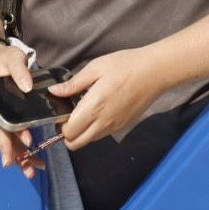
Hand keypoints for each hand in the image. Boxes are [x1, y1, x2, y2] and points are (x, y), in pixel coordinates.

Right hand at [0, 42, 44, 176]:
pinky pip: (18, 137)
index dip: (14, 134)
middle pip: (7, 138)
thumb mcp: (12, 60)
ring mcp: (7, 117)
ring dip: (22, 157)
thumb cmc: (3, 59)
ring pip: (12, 142)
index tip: (28, 142)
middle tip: (28, 170)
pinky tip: (36, 161)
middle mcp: (1, 113)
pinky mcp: (14, 118)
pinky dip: (26, 150)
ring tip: (33, 171)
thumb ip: (19, 71)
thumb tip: (27, 87)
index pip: (4, 122)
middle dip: (16, 155)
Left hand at [48, 47, 168, 149]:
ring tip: (84, 111)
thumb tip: (54, 92)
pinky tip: (99, 110)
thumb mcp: (95, 68)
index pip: (68, 132)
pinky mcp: (123, 126)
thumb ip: (73, 84)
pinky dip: (95, 129)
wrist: (154, 72)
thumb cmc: (125, 66)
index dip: (60, 125)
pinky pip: (102, 135)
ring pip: (89, 141)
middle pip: (76, 144)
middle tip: (69, 116)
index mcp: (93, 108)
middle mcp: (103, 123)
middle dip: (67, 134)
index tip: (61, 112)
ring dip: (81, 132)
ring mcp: (114, 127)